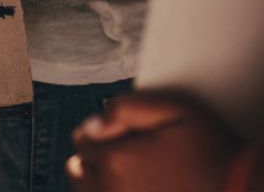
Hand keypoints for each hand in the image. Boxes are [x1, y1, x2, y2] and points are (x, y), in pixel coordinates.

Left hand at [67, 91, 242, 191]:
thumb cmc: (212, 152)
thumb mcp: (174, 108)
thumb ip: (125, 107)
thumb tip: (95, 121)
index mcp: (115, 161)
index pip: (81, 140)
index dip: (100, 130)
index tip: (121, 133)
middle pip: (78, 171)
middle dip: (94, 158)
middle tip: (122, 154)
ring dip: (99, 182)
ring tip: (128, 175)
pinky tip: (133, 188)